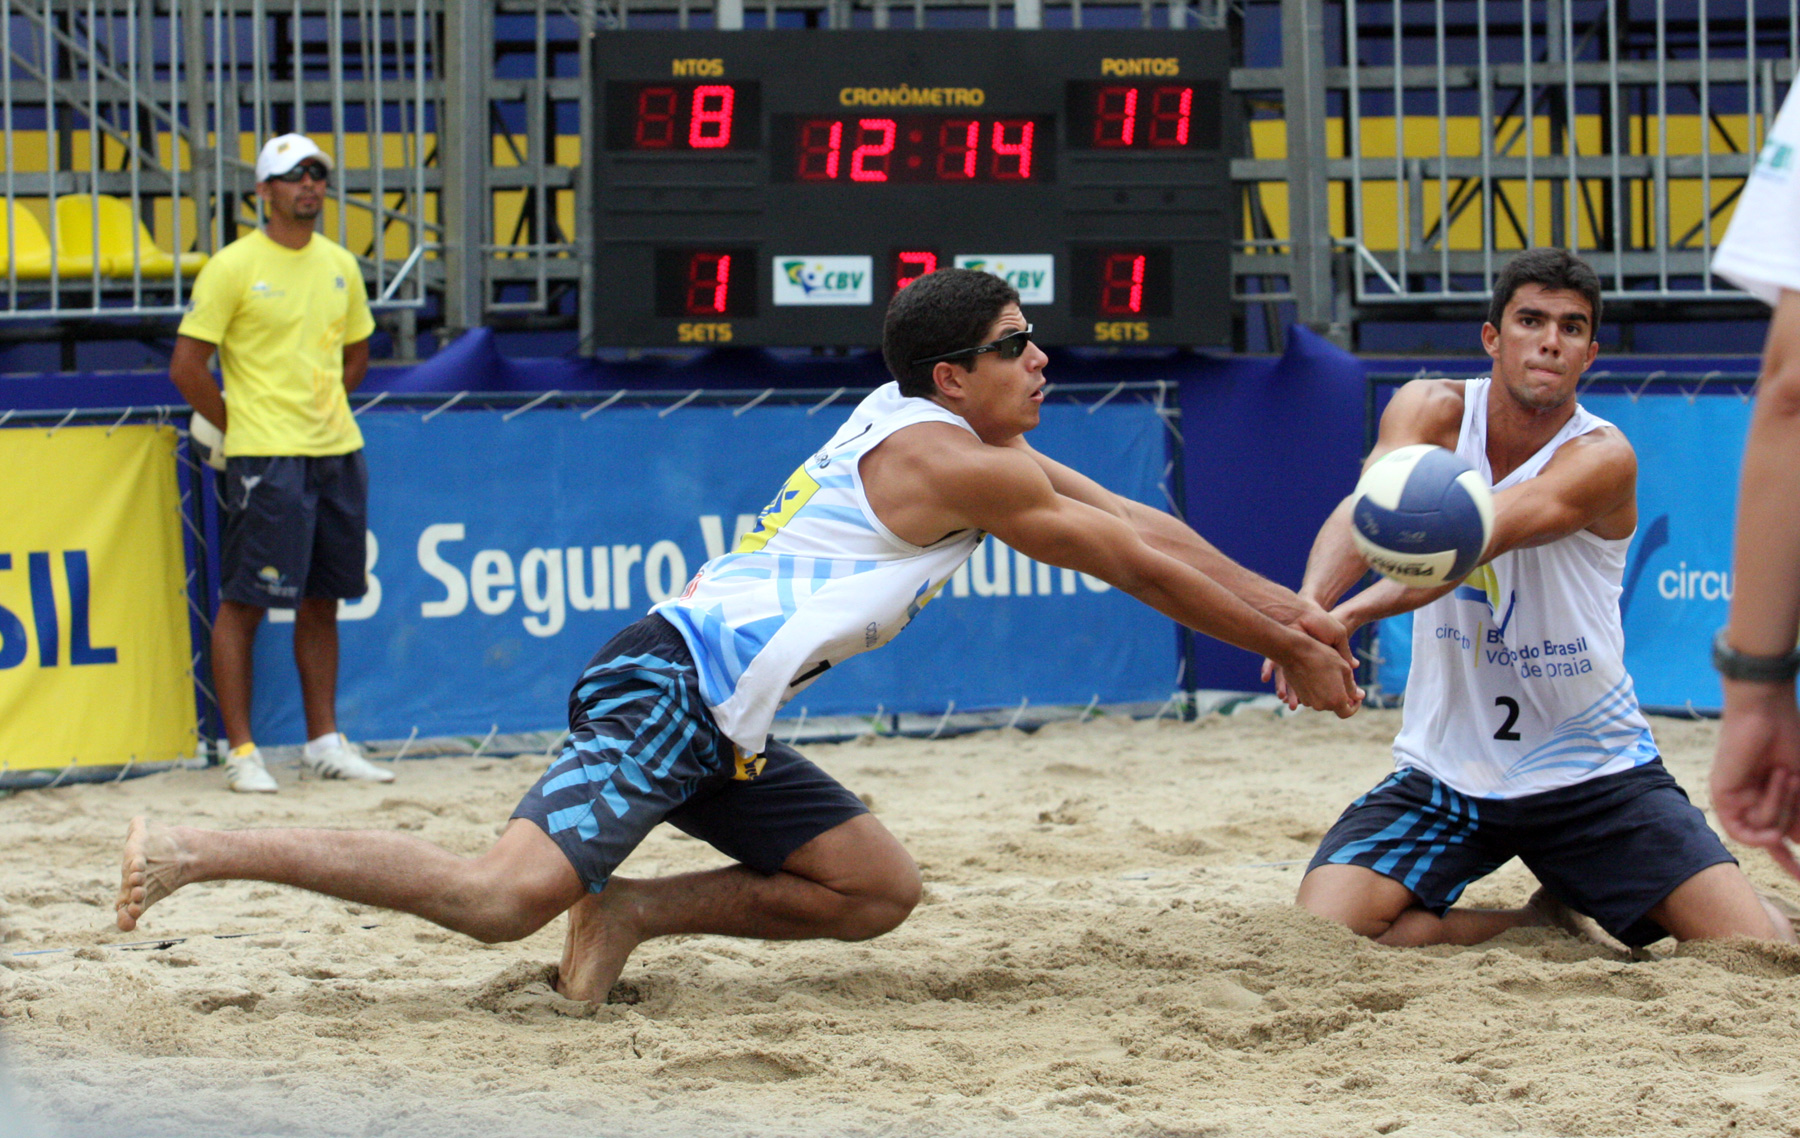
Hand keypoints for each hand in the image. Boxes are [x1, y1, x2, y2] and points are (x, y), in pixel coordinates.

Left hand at [1262, 601, 1358, 710]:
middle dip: (1296, 694)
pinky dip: (1269, 670)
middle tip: (1294, 706)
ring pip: (1285, 676)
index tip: (1319, 700)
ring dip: (1283, 687)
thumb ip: (1343, 653)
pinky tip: (1265, 678)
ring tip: (1282, 698)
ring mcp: (1290, 653)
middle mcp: (1305, 658)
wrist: (1305, 606)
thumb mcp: (1338, 636)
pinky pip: (1272, 663)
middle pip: (1300, 681)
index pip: (1320, 678)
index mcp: (1320, 657)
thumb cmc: (1324, 620)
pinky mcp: (1279, 647)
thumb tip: (1354, 667)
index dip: (1320, 689)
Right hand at [1271, 632, 1364, 718]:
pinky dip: (1317, 690)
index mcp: (1335, 700)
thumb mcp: (1344, 668)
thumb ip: (1352, 686)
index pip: (1347, 713)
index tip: (1356, 697)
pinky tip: (1317, 674)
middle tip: (1343, 680)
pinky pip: (1312, 696)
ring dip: (1328, 692)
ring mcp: (1309, 701)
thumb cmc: (1322, 657)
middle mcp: (1321, 705)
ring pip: (1323, 701)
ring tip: (1329, 674)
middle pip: (1334, 705)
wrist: (1295, 651)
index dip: (1354, 706)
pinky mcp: (1300, 696)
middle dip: (1340, 696)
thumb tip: (1360, 696)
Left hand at [1713, 683, 1799, 879]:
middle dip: (1792, 812)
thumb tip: (1799, 843)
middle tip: (1791, 778)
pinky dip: (1759, 830)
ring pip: (1764, 831)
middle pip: (1779, 834)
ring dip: (1780, 806)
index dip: (1791, 862)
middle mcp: (1753, 802)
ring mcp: (1737, 800)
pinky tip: (1772, 828)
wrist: (1766, 715)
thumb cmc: (1789, 742)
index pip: (1782, 838)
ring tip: (1781, 775)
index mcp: (1773, 798)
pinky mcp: (1721, 797)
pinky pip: (1742, 830)